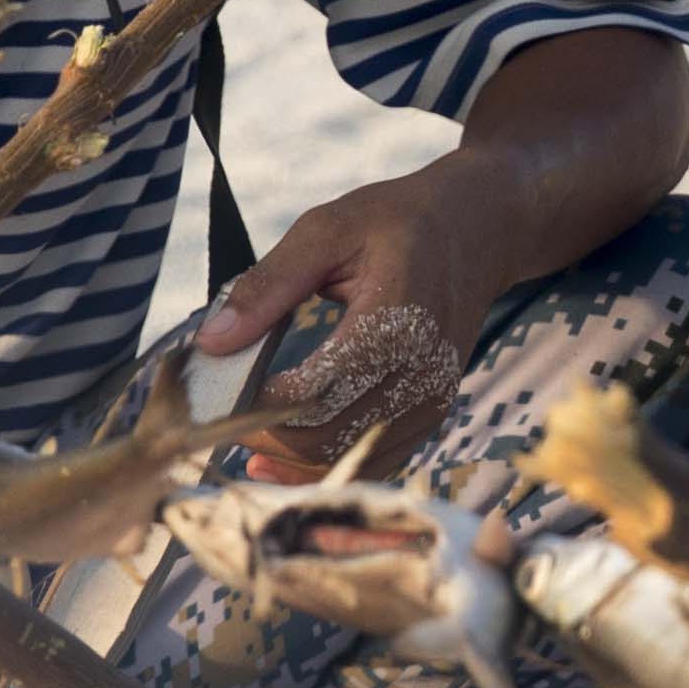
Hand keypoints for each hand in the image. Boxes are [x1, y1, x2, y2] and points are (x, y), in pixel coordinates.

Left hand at [191, 158, 516, 481]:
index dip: (257, 405)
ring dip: (290, 461)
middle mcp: (421, 372)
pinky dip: (323, 464)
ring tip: (245, 438)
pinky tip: (281, 456)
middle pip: (327, 439)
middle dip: (266, 437)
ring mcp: (432, 399)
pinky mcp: (432, 413)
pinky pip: (373, 459)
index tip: (217, 391)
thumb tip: (211, 341)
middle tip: (221, 418)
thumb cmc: (397, 223)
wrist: (476, 231)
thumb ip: (268, 286)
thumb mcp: (326, 231)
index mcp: (394, 322)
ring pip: (348, 459)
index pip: (313, 393)